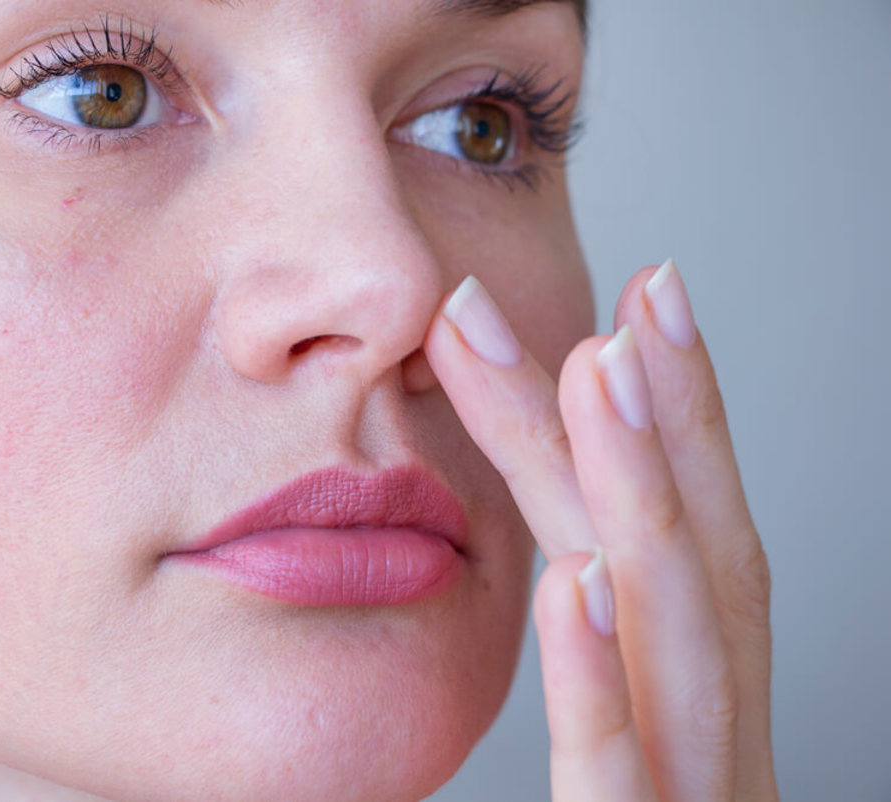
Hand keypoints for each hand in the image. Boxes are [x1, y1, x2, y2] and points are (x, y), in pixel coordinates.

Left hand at [423, 260, 776, 800]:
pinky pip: (615, 776)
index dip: (679, 419)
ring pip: (675, 637)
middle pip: (684, 561)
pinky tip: (570, 579)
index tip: (643, 299)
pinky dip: (595, 678)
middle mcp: (708, 740)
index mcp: (693, 709)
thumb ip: (600, 681)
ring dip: (640, 494)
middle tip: (618, 291)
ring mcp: (689, 797)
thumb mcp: (626, 767)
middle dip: (656, 419)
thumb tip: (566, 563)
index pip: (690, 544)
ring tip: (596, 368)